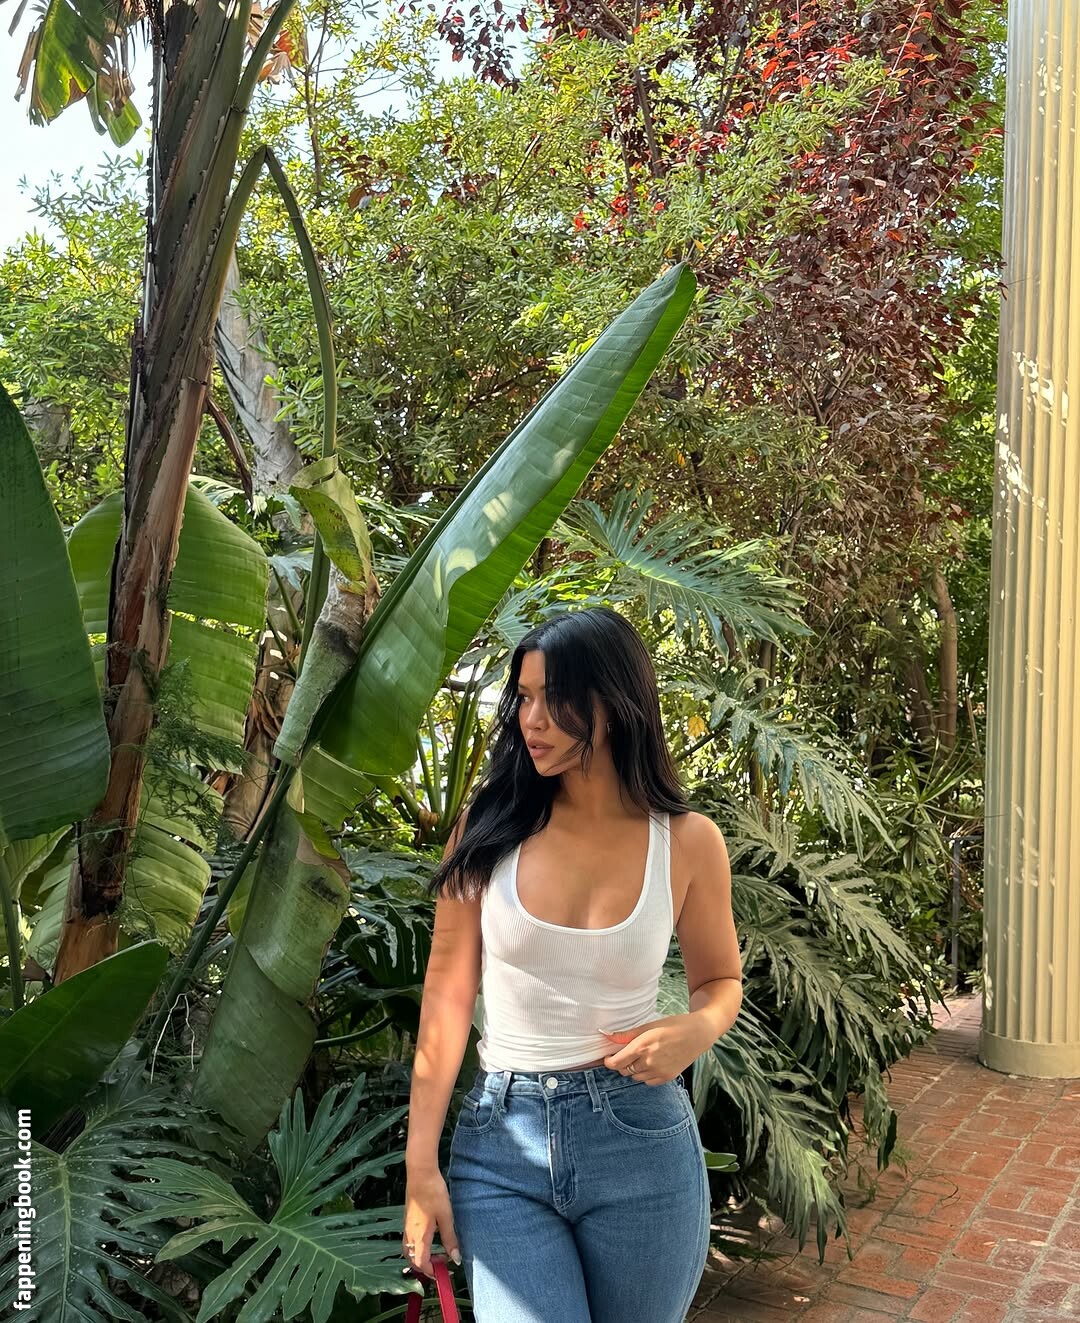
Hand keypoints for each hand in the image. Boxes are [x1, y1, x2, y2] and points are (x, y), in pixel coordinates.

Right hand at [402, 1168, 461, 1277]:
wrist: (420, 1173)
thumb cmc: (433, 1193)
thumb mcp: (446, 1217)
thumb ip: (450, 1239)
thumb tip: (456, 1258)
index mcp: (419, 1237)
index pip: (422, 1263)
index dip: (432, 1272)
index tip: (444, 1273)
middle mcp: (410, 1235)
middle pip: (413, 1260)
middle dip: (426, 1267)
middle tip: (442, 1265)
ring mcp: (406, 1227)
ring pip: (409, 1251)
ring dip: (420, 1258)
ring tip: (436, 1255)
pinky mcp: (407, 1219)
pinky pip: (408, 1242)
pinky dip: (417, 1248)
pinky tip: (429, 1240)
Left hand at [600, 1013, 714, 1084]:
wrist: (698, 1034)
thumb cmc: (673, 1025)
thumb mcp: (648, 1026)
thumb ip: (626, 1035)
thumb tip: (606, 1036)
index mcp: (642, 1047)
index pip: (616, 1063)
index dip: (609, 1061)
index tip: (609, 1057)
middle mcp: (649, 1062)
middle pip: (624, 1070)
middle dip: (622, 1063)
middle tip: (627, 1053)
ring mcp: (659, 1072)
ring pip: (635, 1077)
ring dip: (633, 1069)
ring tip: (642, 1056)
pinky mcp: (667, 1078)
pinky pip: (647, 1081)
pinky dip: (645, 1074)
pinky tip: (651, 1063)